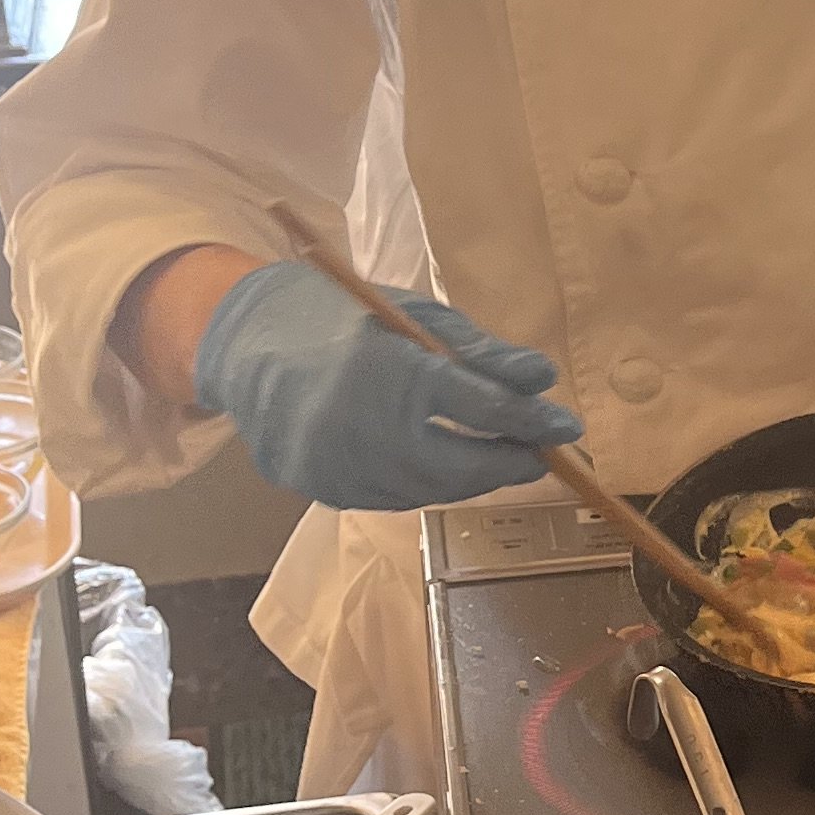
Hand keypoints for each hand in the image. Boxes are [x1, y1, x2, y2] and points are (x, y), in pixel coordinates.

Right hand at [193, 260, 582, 510]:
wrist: (248, 342)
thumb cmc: (343, 318)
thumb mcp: (416, 316)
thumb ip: (482, 354)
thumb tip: (544, 380)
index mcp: (384, 369)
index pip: (475, 406)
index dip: (528, 421)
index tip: (565, 428)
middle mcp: (355, 424)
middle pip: (456, 463)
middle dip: (505, 464)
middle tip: (538, 455)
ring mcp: (333, 465)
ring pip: (427, 490)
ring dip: (470, 479)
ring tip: (497, 460)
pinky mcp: (319, 489)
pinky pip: (392, 497)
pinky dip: (426, 484)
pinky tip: (444, 467)